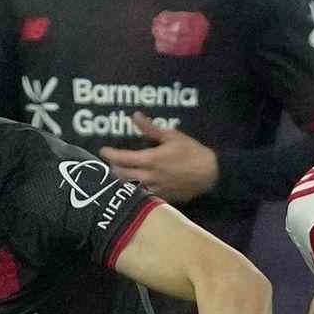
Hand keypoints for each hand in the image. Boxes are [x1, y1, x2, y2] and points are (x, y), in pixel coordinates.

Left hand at [99, 113, 218, 203]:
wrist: (210, 174)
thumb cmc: (192, 152)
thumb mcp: (172, 136)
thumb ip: (151, 128)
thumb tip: (136, 116)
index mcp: (151, 159)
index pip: (123, 158)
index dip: (110, 154)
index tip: (103, 150)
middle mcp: (149, 176)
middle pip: (121, 175)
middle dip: (113, 168)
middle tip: (111, 161)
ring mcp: (155, 189)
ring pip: (129, 187)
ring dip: (121, 180)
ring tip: (119, 173)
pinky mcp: (161, 198)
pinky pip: (142, 195)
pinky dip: (133, 190)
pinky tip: (133, 186)